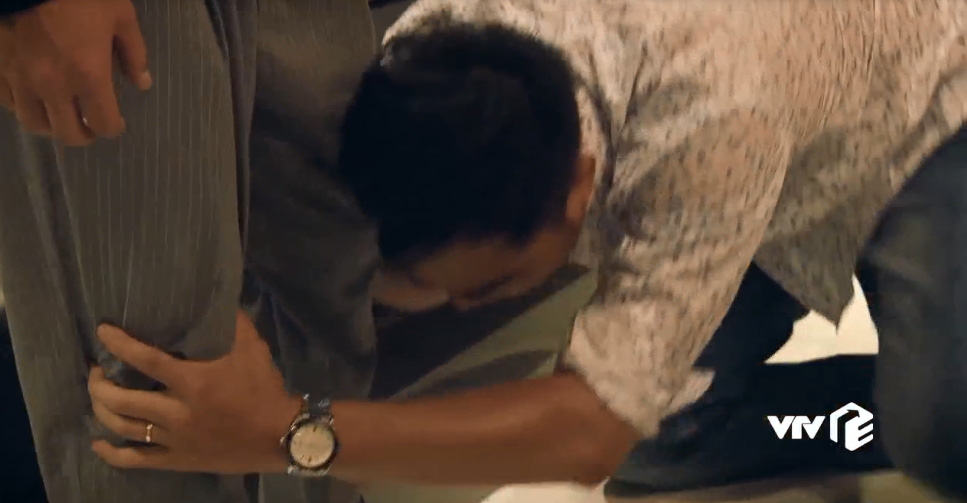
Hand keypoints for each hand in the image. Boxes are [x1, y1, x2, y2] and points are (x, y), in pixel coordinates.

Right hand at [0, 0, 150, 145]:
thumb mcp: (120, 16)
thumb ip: (133, 54)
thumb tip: (142, 83)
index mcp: (88, 76)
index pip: (103, 124)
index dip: (113, 128)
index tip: (116, 122)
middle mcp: (53, 86)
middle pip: (68, 134)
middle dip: (84, 134)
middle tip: (90, 124)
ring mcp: (21, 80)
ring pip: (34, 123)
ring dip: (52, 124)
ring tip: (61, 113)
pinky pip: (9, 102)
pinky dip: (24, 105)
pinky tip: (34, 95)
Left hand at [88, 311, 302, 473]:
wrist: (281, 436)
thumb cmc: (265, 389)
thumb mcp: (253, 348)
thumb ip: (232, 322)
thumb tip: (216, 296)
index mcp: (193, 382)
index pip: (145, 360)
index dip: (119, 344)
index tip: (102, 332)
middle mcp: (177, 412)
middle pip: (121, 399)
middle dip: (99, 382)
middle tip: (96, 368)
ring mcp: (174, 439)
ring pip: (123, 427)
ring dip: (101, 409)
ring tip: (98, 395)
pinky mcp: (177, 460)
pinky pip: (135, 460)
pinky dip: (111, 453)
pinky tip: (99, 442)